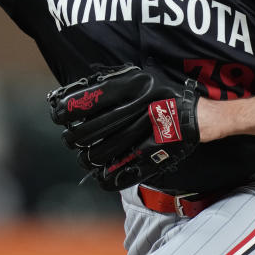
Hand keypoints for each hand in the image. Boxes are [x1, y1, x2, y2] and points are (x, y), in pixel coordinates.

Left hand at [47, 65, 200, 190]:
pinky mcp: (149, 157)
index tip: (58, 115)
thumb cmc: (165, 95)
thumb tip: (80, 89)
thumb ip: (114, 81)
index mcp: (131, 88)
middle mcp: (134, 110)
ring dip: (86, 158)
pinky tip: (100, 173)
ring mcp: (141, 136)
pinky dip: (104, 177)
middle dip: (72, 138)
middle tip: (70, 139)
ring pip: (98, 154)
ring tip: (86, 156)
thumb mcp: (142, 77)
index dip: (66, 110)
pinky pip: (117, 173)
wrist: (197, 117)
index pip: (87, 101)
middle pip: (87, 131)